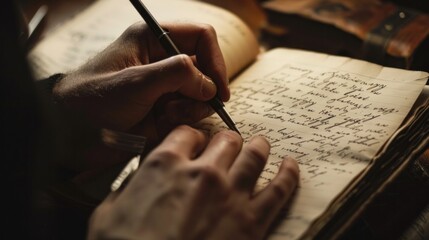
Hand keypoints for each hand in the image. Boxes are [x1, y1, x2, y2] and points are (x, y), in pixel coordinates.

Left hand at [53, 22, 228, 143]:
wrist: (70, 135)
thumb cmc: (92, 101)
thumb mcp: (134, 83)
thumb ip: (176, 75)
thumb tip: (210, 85)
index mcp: (152, 39)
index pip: (201, 37)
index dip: (215, 61)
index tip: (219, 90)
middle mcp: (162, 60)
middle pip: (205, 68)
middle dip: (201, 91)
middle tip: (183, 107)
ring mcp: (164, 86)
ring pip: (201, 94)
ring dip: (190, 108)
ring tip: (166, 117)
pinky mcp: (164, 108)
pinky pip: (189, 113)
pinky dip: (182, 121)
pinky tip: (160, 125)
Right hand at [87, 126, 298, 239]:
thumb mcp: (107, 214)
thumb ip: (125, 189)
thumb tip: (134, 180)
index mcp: (165, 165)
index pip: (186, 134)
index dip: (192, 137)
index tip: (195, 144)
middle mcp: (202, 172)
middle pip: (225, 140)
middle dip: (227, 140)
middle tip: (229, 143)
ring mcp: (231, 194)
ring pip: (254, 155)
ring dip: (258, 146)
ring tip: (262, 144)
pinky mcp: (252, 220)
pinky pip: (280, 188)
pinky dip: (288, 174)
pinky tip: (291, 166)